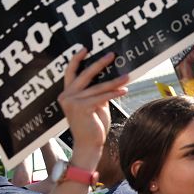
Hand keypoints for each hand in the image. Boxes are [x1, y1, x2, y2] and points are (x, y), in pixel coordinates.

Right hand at [58, 50, 128, 165]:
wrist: (89, 144)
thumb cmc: (93, 125)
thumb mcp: (95, 105)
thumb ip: (98, 93)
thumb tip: (112, 80)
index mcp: (67, 93)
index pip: (70, 73)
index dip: (76, 59)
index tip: (85, 49)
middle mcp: (66, 96)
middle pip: (84, 75)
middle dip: (99, 63)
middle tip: (111, 55)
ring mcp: (72, 102)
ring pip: (98, 87)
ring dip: (115, 81)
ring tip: (127, 76)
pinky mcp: (81, 108)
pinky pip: (102, 97)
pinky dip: (114, 93)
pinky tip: (125, 90)